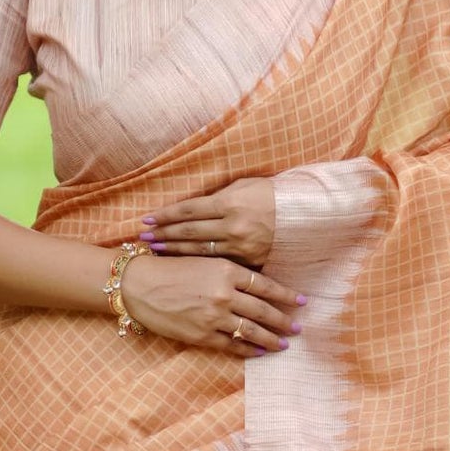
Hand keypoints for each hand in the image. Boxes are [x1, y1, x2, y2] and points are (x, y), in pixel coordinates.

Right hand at [116, 248, 305, 355]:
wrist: (137, 285)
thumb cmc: (169, 268)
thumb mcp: (203, 260)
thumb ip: (229, 272)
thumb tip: (256, 283)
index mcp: (226, 270)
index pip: (265, 285)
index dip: (285, 294)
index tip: (301, 300)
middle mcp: (224, 294)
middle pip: (263, 310)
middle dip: (283, 320)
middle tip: (297, 327)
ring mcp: (213, 317)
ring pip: (251, 331)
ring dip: (271, 339)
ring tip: (284, 343)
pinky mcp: (201, 335)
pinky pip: (232, 345)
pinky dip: (248, 350)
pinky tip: (258, 351)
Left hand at [125, 176, 276, 266]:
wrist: (306, 214)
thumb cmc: (273, 194)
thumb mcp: (245, 186)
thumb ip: (219, 197)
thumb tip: (195, 207)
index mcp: (229, 203)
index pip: (189, 210)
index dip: (166, 215)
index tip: (147, 219)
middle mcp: (231, 226)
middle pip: (189, 232)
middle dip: (164, 234)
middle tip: (143, 237)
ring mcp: (240, 246)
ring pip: (199, 251)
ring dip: (174, 251)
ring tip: (155, 250)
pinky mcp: (250, 261)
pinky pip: (219, 262)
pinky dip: (199, 263)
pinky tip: (184, 264)